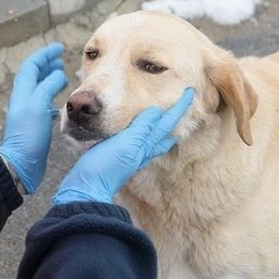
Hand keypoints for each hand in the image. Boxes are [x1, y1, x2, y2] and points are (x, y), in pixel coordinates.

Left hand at [0, 42, 68, 193]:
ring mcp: (28, 113)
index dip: (45, 55)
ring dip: (50, 80)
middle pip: (34, 76)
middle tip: (61, 60)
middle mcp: (24, 100)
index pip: (31, 66)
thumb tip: (58, 74)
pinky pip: (44, 105)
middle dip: (47, 65)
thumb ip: (47, 87)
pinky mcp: (34, 126)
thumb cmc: (28, 135)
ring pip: (39, 89)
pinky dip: (53, 98)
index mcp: (23, 92)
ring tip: (63, 77)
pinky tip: (61, 102)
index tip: (60, 48)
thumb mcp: (38, 106)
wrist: (19, 164)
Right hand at [53, 87, 195, 204]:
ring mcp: (132, 154)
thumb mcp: (126, 143)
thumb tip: (156, 112)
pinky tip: (138, 130)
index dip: (178, 108)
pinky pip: (139, 140)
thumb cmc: (107, 165)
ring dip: (161, 125)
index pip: (167, 122)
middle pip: (165, 131)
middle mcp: (143, 149)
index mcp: (146, 144)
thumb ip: (142, 127)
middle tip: (182, 103)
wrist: (88, 186)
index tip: (190, 92)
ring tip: (164, 115)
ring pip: (153, 136)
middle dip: (174, 117)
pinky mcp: (120, 156)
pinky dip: (144, 131)